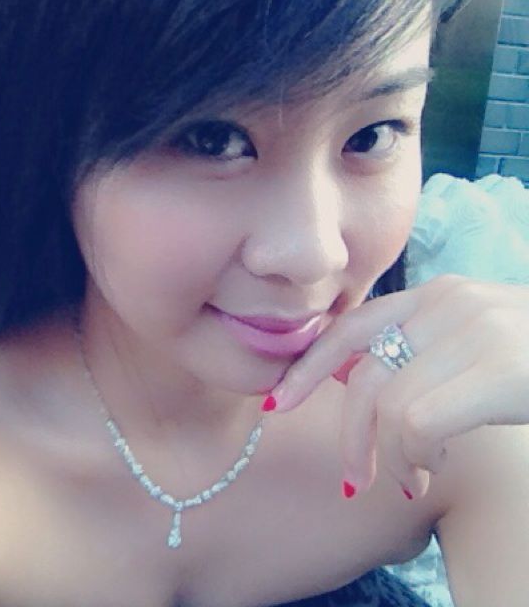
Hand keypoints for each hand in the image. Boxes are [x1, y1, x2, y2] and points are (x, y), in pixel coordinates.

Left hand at [269, 274, 528, 498]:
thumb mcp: (466, 345)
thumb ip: (411, 350)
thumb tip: (343, 374)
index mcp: (434, 297)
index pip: (349, 328)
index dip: (307, 367)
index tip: (277, 402)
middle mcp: (449, 303)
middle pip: (361, 375)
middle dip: (348, 436)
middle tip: (357, 480)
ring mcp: (476, 331)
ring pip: (388, 407)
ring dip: (388, 460)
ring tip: (408, 481)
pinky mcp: (501, 368)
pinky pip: (420, 423)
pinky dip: (413, 459)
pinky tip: (430, 475)